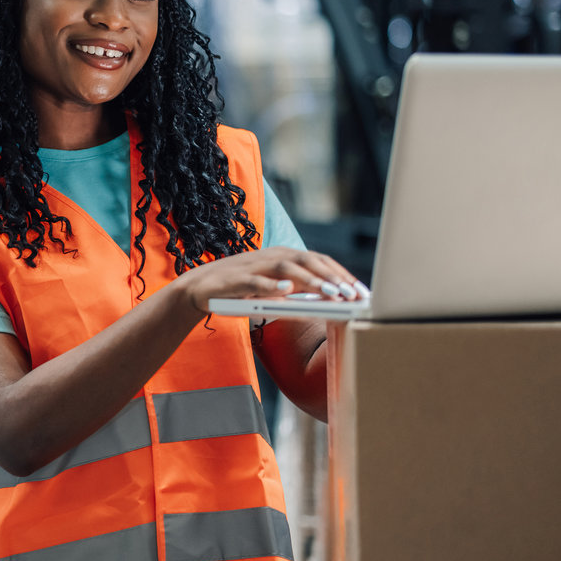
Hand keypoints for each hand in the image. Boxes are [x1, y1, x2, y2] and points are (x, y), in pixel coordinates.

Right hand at [174, 248, 366, 313]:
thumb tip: (328, 303)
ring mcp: (254, 266)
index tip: (362, 292)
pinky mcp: (236, 279)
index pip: (319, 261)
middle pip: (308, 260)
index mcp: (283, 256)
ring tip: (331, 294)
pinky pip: (257, 281)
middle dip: (333, 278)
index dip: (342, 275)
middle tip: (353, 295)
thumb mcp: (274, 290)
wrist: (199, 289)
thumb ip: (297, 292)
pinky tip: (288, 291)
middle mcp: (271, 256)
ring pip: (288, 268)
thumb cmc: (240, 290)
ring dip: (312, 281)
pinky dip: (273, 285)